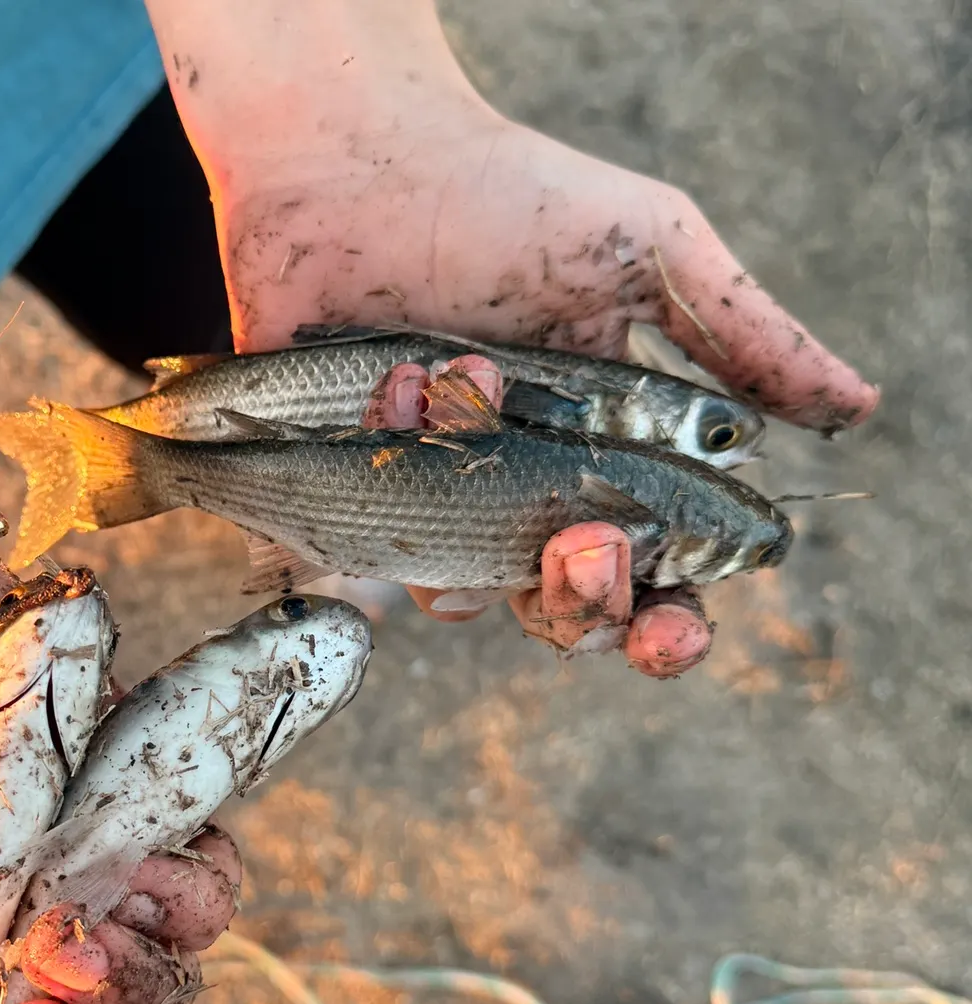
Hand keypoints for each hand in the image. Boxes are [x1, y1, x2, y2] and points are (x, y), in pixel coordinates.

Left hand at [202, 74, 874, 674]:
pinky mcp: (353, 487)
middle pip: (566, 613)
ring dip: (476, 507)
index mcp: (611, 454)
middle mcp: (525, 490)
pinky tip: (399, 374)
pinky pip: (371, 536)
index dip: (666, 624)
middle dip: (584, 600)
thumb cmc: (509, 200)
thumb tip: (856, 408)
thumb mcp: (648, 254)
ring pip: (467, 594)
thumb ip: (746, 337)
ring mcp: (436, 495)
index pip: (653, 574)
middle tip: (581, 542)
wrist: (358, 165)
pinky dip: (398, 448)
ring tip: (468, 378)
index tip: (671, 631)